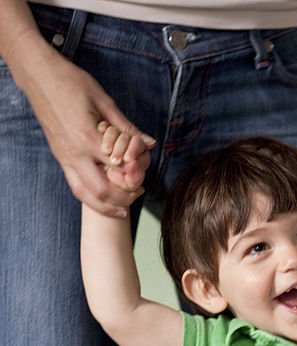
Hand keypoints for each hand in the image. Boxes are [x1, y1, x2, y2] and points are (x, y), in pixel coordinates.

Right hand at [22, 47, 154, 215]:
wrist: (38, 75)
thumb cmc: (71, 81)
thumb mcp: (103, 100)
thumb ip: (126, 126)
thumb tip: (149, 143)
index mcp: (87, 137)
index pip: (117, 167)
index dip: (134, 174)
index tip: (144, 174)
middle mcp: (74, 152)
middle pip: (101, 190)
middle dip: (123, 198)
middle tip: (138, 193)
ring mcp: (63, 157)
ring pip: (84, 194)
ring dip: (105, 206)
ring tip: (123, 209)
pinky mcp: (59, 157)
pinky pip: (75, 185)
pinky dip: (91, 197)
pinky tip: (103, 198)